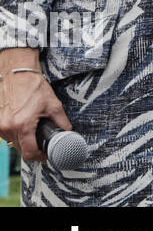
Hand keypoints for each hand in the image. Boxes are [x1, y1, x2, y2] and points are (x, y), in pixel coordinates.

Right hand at [0, 47, 71, 162]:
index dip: (40, 156)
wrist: (17, 73)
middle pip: (21, 149)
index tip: (46, 153)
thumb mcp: (53, 105)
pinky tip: (23, 124)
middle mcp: (7, 127)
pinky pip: (6, 134)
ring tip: (33, 129)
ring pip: (13, 142)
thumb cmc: (33, 87)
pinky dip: (15, 133)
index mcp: (22, 125)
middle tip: (43, 140)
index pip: (29, 152)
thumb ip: (62, 122)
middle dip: (33, 147)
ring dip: (23, 140)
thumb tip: (67, 133)